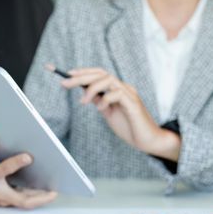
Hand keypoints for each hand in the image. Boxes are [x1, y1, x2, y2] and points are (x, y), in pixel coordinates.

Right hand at [0, 128, 57, 208]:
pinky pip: (26, 201)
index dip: (15, 164)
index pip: (2, 171)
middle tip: (53, 192)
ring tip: (56, 191)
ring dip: (42, 198)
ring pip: (25, 202)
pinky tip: (50, 192)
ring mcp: (4, 199)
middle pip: (20, 199)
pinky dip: (38, 198)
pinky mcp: (10, 201)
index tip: (28, 157)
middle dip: (38, 197)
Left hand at [61, 67, 180, 160]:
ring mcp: (130, 95)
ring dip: (92, 88)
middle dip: (81, 77)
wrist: (148, 141)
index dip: (83, 72)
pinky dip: (106, 99)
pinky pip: (117, 94)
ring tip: (83, 101)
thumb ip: (100, 102)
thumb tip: (86, 93)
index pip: (100, 74)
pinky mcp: (133, 105)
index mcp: (119, 90)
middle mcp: (125, 88)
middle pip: (101, 74)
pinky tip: (101, 109)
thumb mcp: (109, 114)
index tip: (67, 74)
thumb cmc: (131, 128)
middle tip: (64, 83)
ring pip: (108, 80)